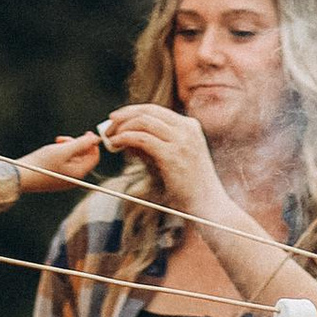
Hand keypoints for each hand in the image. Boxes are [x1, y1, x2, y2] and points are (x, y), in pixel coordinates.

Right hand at [16, 133, 103, 190]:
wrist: (21, 177)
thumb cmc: (41, 164)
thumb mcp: (62, 150)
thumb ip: (80, 144)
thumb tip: (95, 138)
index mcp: (78, 173)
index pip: (94, 157)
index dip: (92, 144)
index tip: (86, 133)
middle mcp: (74, 178)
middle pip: (83, 157)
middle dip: (76, 144)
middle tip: (63, 139)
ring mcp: (65, 178)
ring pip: (73, 159)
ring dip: (68, 147)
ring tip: (56, 143)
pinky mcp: (56, 177)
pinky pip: (65, 163)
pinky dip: (61, 154)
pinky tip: (51, 150)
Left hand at [103, 101, 219, 211]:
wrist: (208, 207)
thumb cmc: (190, 187)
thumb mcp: (170, 161)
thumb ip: (150, 148)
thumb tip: (125, 139)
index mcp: (190, 126)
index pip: (156, 110)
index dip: (133, 111)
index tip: (117, 117)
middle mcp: (187, 128)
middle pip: (149, 110)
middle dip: (124, 115)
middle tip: (108, 125)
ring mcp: (182, 140)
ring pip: (144, 121)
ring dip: (122, 127)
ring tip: (110, 137)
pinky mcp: (173, 155)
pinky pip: (142, 139)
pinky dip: (125, 138)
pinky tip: (116, 144)